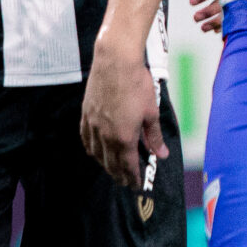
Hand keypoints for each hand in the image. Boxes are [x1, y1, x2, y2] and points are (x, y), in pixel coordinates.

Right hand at [79, 42, 163, 187]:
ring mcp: (93, 125)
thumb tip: (161, 154)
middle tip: (125, 182)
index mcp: (124, 137)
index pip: (128, 165)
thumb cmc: (137, 84)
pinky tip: (93, 151)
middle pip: (111, 163)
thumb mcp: (151, 112)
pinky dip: (90, 149)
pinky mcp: (86, 114)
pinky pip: (85, 138)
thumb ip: (154, 136)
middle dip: (119, 175)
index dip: (133, 177)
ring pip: (96, 153)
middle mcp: (106, 135)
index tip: (136, 185)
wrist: (116, 61)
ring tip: (111, 170)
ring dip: (104, 165)